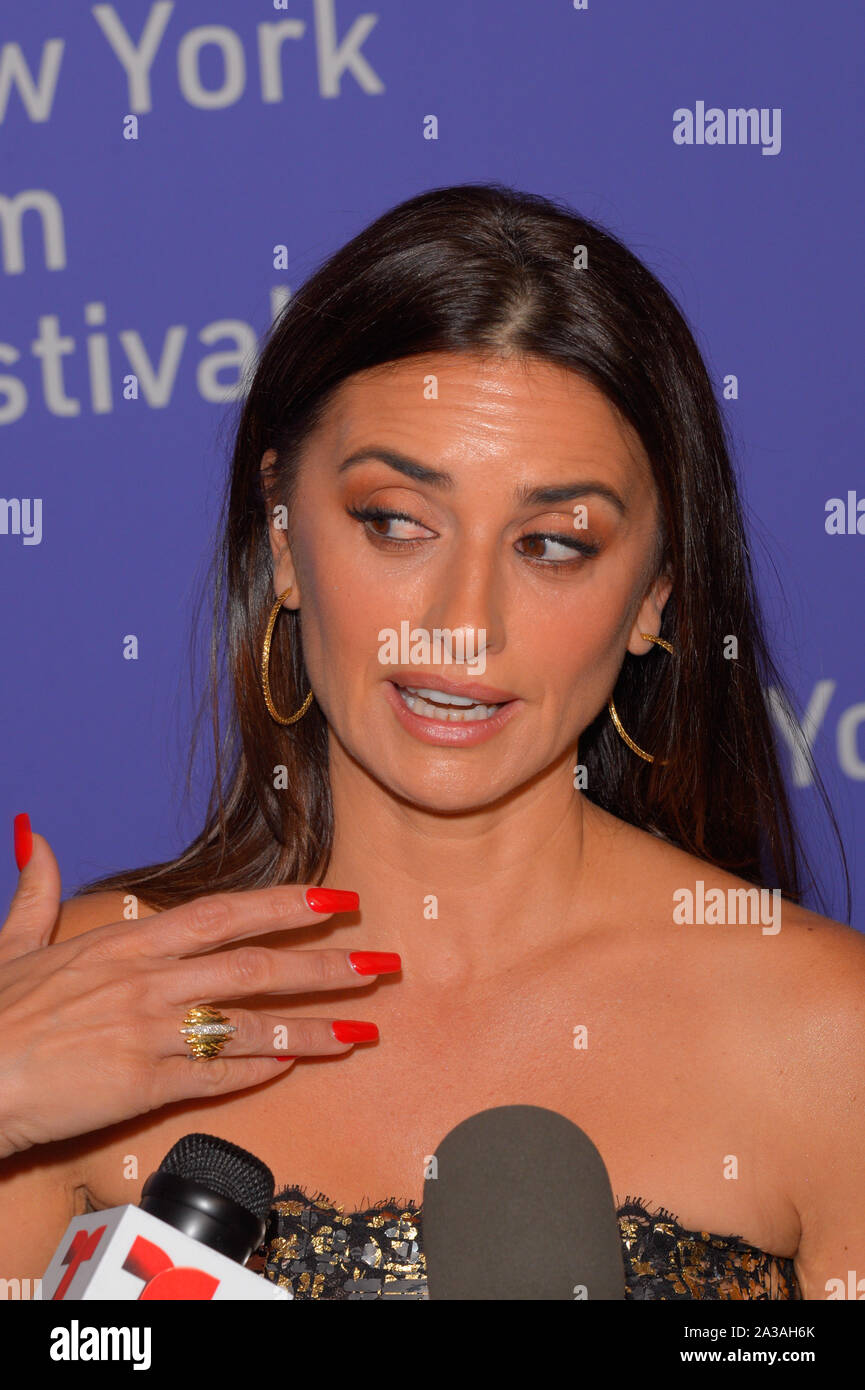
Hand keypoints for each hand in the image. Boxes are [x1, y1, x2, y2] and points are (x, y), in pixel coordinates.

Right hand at [0, 824, 395, 1156]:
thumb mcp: (12, 942)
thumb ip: (35, 890)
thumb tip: (34, 837)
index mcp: (124, 942)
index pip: (224, 914)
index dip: (286, 905)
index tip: (336, 900)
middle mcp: (146, 981)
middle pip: (255, 967)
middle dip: (325, 965)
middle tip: (380, 964)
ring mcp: (148, 1033)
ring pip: (249, 1025)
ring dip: (312, 1027)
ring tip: (362, 1029)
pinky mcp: (140, 1085)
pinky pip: (215, 1077)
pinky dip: (257, 1070)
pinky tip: (294, 1066)